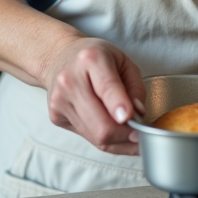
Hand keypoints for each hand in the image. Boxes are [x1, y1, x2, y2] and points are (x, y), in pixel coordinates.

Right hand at [41, 36, 146, 155]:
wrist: (59, 56)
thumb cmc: (95, 58)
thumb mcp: (123, 61)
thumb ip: (135, 86)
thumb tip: (138, 113)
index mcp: (91, 59)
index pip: (107, 87)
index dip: (120, 106)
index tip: (132, 119)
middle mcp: (70, 80)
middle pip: (101, 124)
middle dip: (125, 134)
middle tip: (141, 135)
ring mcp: (60, 100)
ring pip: (95, 136)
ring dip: (117, 141)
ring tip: (130, 135)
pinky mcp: (56, 116)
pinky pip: (87, 137)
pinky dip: (104, 140)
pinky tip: (111, 130)